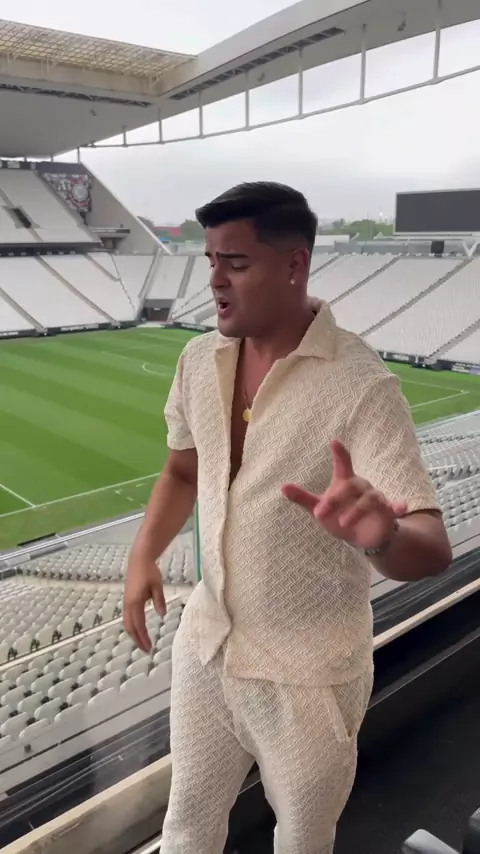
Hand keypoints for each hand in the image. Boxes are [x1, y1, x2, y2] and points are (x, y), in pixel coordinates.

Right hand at [123, 554, 165, 652]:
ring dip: (134, 634)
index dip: (143, 637)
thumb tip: (162, 614)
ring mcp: (126, 602)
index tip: (149, 648)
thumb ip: (159, 600)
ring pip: (127, 623)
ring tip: (142, 643)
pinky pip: (127, 618)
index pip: (139, 624)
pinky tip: (139, 630)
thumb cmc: (150, 572)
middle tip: (146, 650)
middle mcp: (128, 604)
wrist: (139, 560)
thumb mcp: (157, 585)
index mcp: (135, 602)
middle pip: (130, 627)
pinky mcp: (127, 600)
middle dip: (137, 640)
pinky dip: (132, 627)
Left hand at [281, 439, 406, 550]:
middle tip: (320, 513)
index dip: (340, 454)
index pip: (343, 465)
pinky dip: (399, 507)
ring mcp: (376, 499)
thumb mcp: (320, 510)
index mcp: (345, 484)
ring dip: (357, 510)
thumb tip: (282, 486)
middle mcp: (361, 488)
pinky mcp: (387, 513)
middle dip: (336, 498)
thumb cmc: (340, 517)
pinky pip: (394, 508)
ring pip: (370, 499)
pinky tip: (401, 507)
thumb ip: (303, 499)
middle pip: (352, 485)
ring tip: (344, 523)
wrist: (362, 537)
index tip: (334, 442)